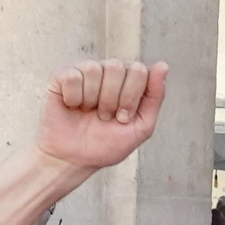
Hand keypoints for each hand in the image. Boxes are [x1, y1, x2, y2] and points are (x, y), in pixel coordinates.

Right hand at [36, 59, 168, 170]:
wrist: (75, 159)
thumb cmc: (107, 144)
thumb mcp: (141, 126)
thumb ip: (155, 97)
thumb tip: (163, 66)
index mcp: (129, 80)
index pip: (139, 70)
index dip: (131, 98)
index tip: (123, 118)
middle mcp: (108, 71)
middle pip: (116, 66)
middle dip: (112, 99)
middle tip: (105, 117)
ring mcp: (84, 71)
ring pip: (94, 69)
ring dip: (93, 99)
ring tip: (89, 112)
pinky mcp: (61, 75)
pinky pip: (72, 76)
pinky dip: (74, 98)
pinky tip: (72, 106)